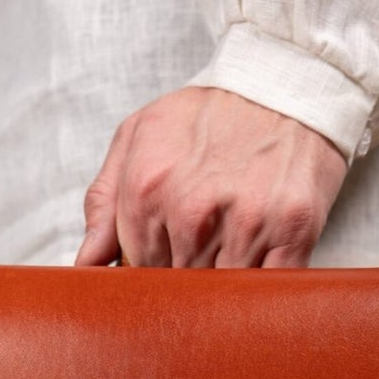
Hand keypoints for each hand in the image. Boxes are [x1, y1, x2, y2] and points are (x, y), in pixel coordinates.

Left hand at [74, 86, 346, 269]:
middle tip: (199, 259)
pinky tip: (257, 275)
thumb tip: (86, 263)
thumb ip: (104, 202)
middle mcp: (192, 211)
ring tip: (229, 257)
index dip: (149, 278)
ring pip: (220, 298)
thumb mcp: (139, 137)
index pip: (136, 274)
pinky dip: (260, 296)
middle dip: (184, 288)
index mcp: (146, 191)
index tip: (164, 266)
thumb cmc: (209, 114)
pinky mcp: (293, 232)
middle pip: (177, 291)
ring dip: (222, 294)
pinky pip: (267, 292)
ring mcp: (245, 224)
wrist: (284, 80)